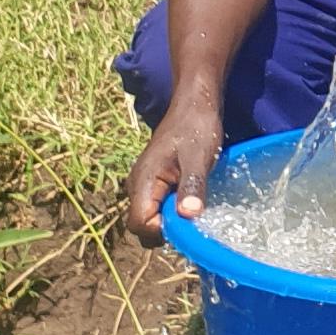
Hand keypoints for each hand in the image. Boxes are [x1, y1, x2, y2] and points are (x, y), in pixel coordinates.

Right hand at [124, 104, 223, 240]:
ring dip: (169, 221)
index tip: (186, 221)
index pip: (139, 224)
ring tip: (192, 206)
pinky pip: (155, 206)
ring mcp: (143, 183)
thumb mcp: (199, 157)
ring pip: (149, 217)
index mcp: (143, 181)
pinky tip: (189, 199)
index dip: (162, 231)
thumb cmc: (197, 127)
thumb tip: (189, 215)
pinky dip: (170, 211)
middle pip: (141, 226)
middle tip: (192, 218)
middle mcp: (137, 185)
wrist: (194, 103)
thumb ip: (192, 186)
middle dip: (165, 230)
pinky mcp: (152, 181)